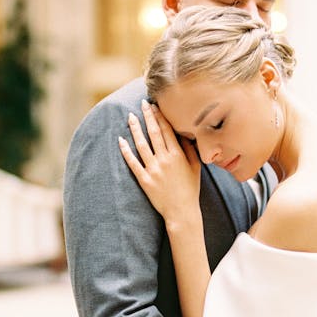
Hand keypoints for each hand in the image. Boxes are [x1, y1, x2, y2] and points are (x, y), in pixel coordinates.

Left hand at [119, 101, 200, 222]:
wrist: (182, 212)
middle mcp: (164, 160)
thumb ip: (190, 150)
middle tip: (142, 104)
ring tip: (130, 117)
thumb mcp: (196, 168)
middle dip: (148, 116)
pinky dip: (126, 151)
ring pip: (141, 145)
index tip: (155, 106)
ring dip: (135, 129)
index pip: (167, 131)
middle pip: (153, 133)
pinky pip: (132, 163)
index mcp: (178, 155)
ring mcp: (153, 170)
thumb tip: (185, 134)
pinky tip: (120, 140)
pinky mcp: (144, 180)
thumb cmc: (190, 190)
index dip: (160, 116)